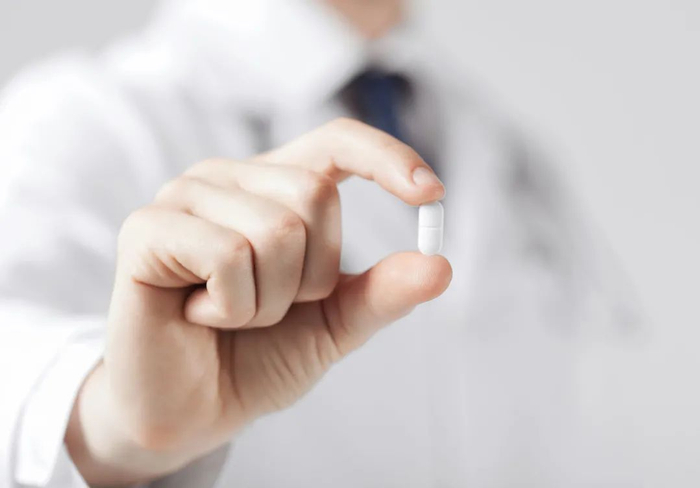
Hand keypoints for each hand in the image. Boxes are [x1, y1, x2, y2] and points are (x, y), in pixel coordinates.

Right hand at [65, 118, 451, 484]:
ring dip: (269, 301)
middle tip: (270, 305)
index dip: (386, 157)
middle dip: (311, 276)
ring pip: (276, 231)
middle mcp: (228, 178)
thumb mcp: (335, 325)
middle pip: (315, 195)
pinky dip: (232, 306)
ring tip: (232, 314)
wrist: (194, 410)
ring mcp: (184, 197)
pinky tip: (200, 314)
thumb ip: (382, 293)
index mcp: (273, 188)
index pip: (336, 143)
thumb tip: (440, 265)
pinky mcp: (147, 229)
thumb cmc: (258, 356)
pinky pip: (229, 256)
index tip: (431, 194)